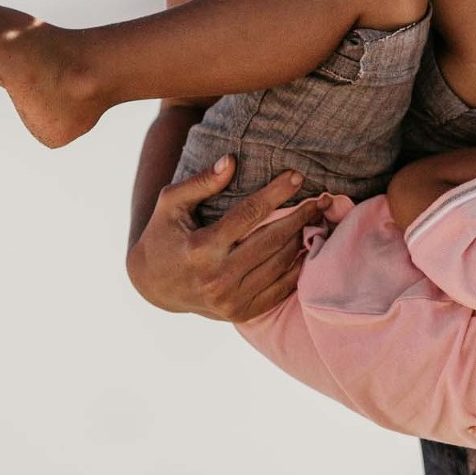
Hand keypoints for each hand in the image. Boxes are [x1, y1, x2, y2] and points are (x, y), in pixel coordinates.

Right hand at [126, 156, 328, 321]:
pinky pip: (281, 289)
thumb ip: (201, 182)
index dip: (276, 193)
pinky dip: (298, 267)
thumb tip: (232, 161)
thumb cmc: (164, 235)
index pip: (249, 215)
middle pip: (273, 241)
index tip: (297, 176)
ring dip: (304, 239)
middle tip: (322, 198)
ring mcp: (231, 301)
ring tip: (318, 218)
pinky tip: (308, 246)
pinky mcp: (241, 314)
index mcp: (201, 249)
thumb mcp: (171, 204)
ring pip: (281, 264)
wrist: (153, 285)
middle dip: (301, 216)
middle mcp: (217, 279)